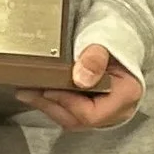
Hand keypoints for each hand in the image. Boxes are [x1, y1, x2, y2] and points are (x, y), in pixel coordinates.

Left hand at [19, 45, 143, 129]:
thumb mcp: (105, 40)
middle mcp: (117, 109)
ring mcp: (106, 111)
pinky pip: (71, 113)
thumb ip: (95, 58)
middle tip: (28, 92)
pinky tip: (38, 92)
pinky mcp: (94, 108)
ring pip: (72, 119)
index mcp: (126, 94)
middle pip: (79, 120)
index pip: (92, 114)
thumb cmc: (115, 35)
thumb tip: (81, 79)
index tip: (48, 89)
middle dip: (50, 106)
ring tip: (27, 92)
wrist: (120, 34)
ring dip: (48, 106)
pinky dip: (53, 103)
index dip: (67, 103)